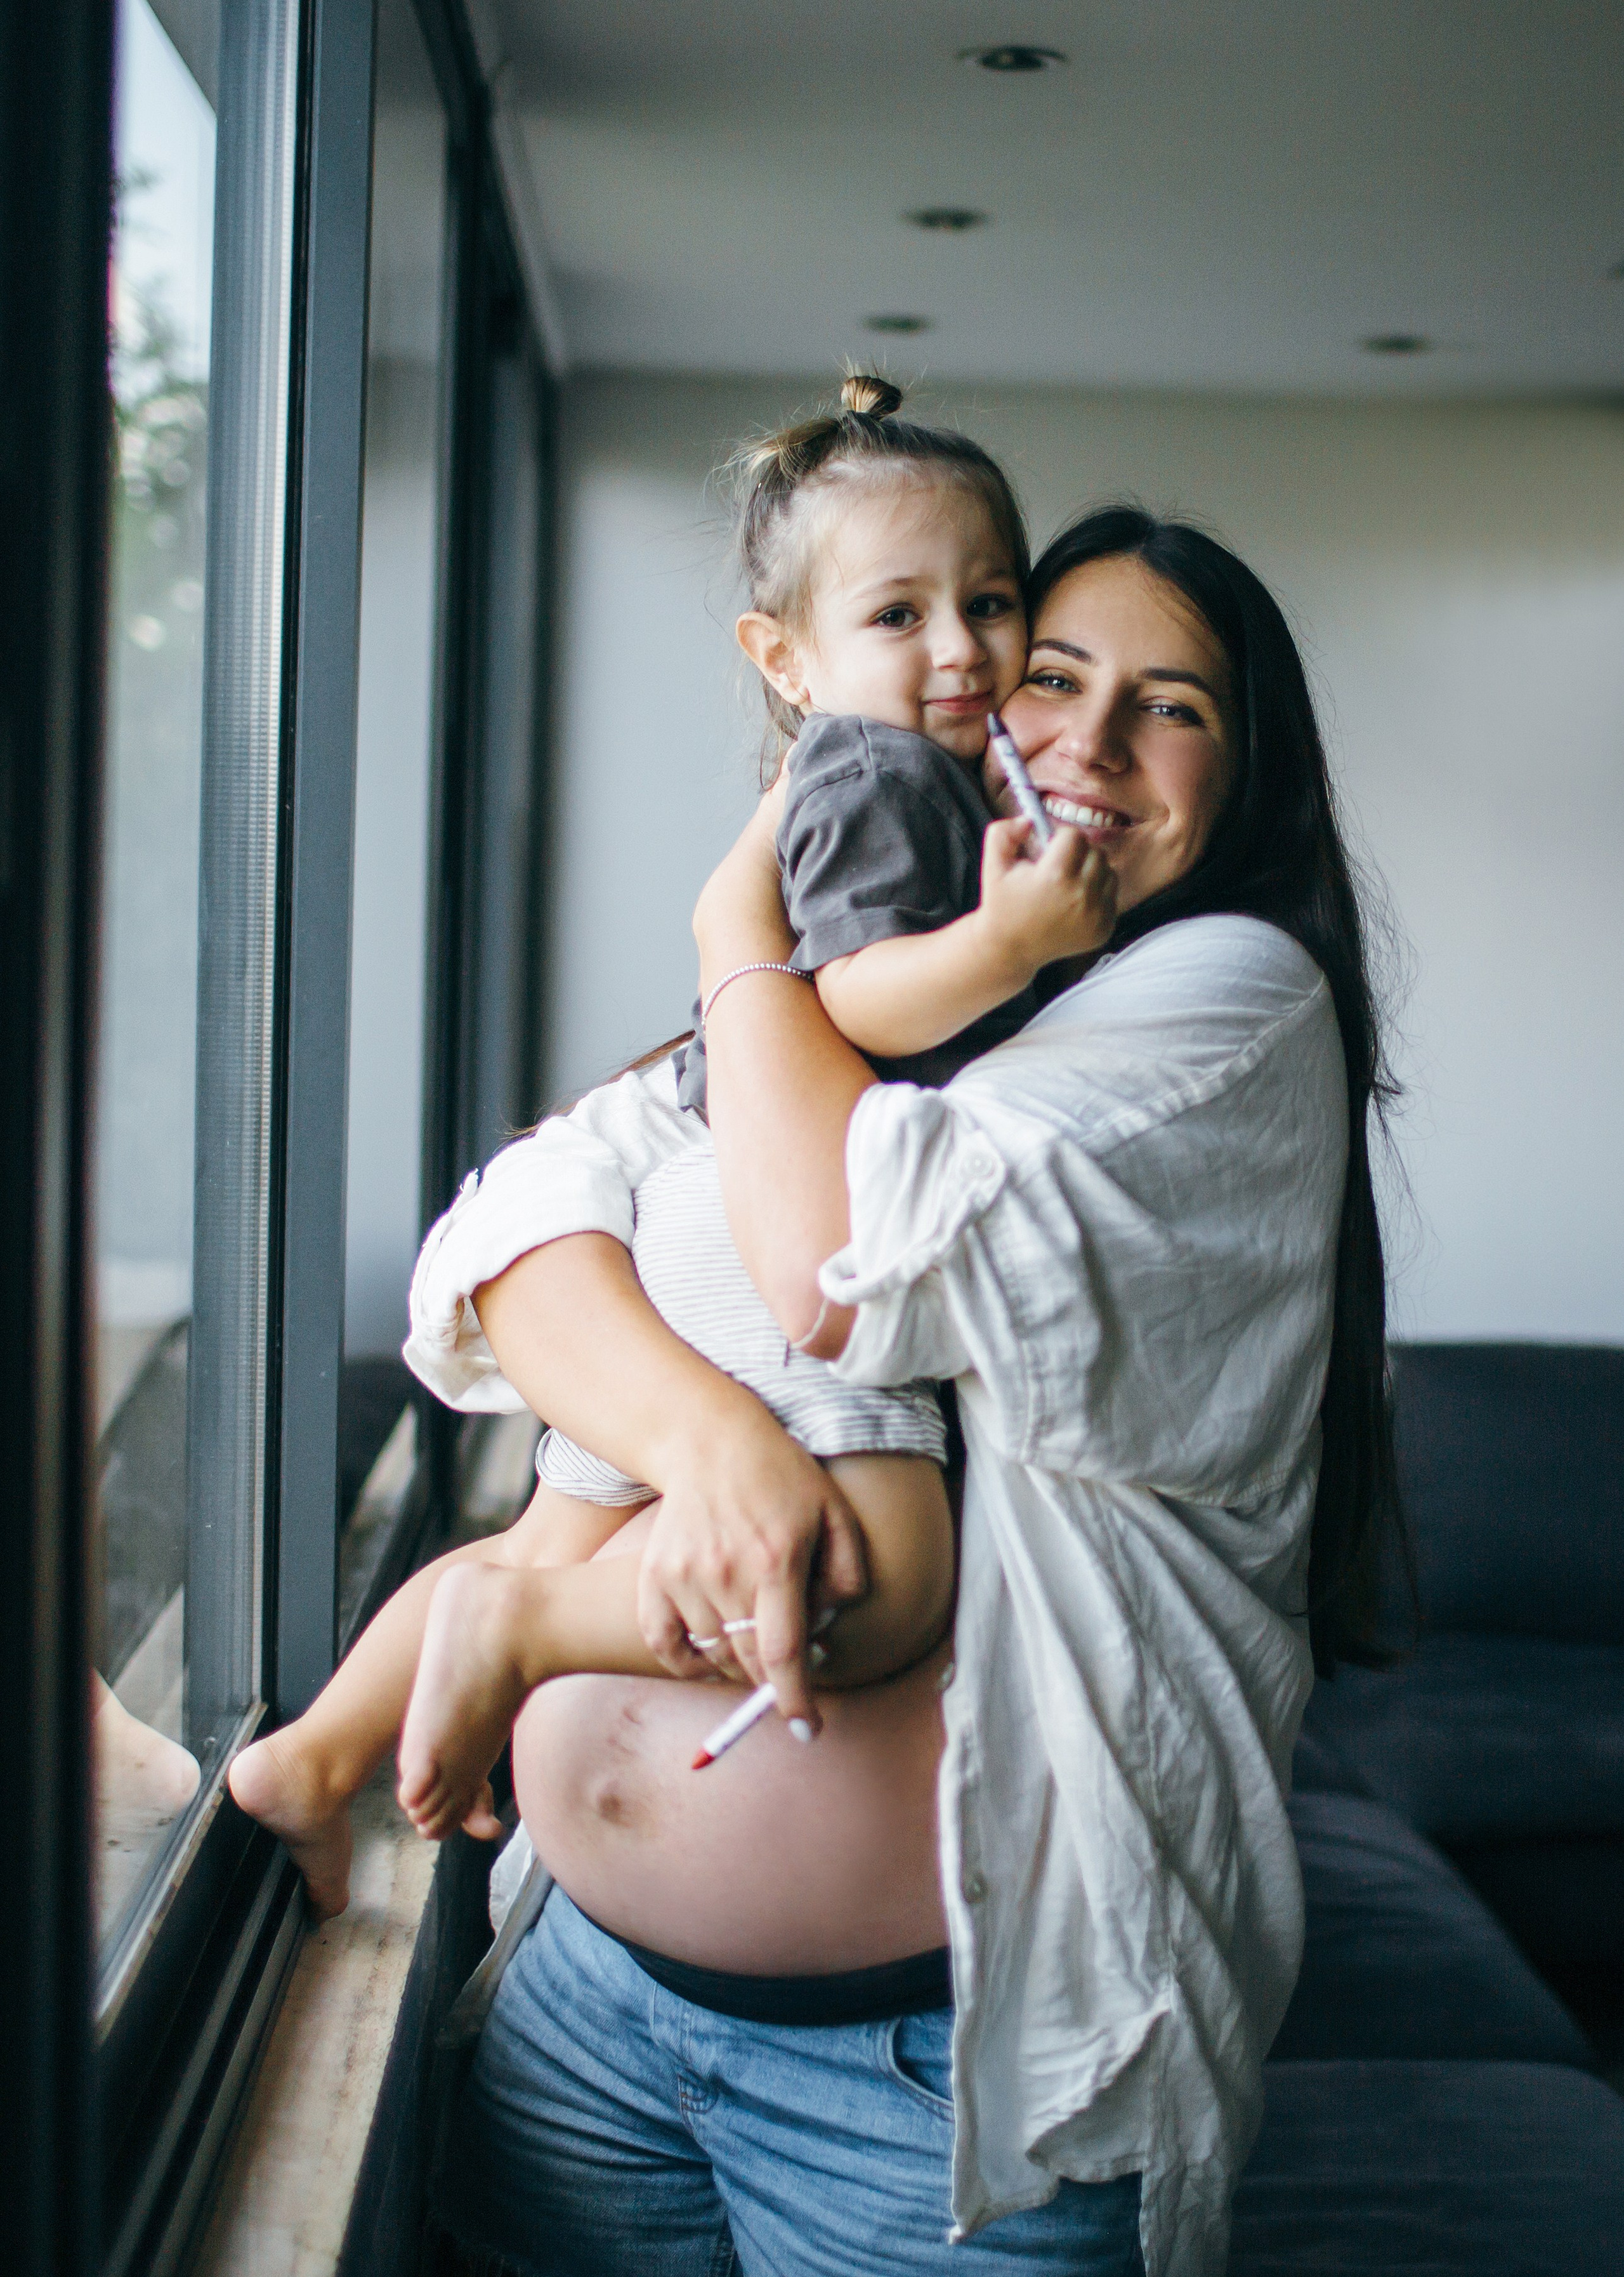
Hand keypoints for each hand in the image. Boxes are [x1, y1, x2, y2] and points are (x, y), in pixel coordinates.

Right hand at [636, 1404, 868, 1730]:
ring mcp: (684, 1576)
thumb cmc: (782, 1478)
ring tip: (753, 1631)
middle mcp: (726, 1575)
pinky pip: (666, 1644)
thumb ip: (847, 1573)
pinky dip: (688, 1660)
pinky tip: (711, 1650)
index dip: (795, 1700)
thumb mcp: (834, 1514)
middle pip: (747, 1663)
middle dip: (773, 1678)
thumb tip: (830, 1627)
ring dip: (738, 1662)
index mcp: (776, 1563)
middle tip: (786, 1659)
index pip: (782, 1655)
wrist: (711, 1443)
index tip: (806, 1729)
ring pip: (713, 1654)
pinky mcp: (654, 1576)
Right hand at [975, 815, 1117, 983]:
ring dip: (1090, 870)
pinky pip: (1112, 894)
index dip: (1059, 838)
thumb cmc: (1002, 903)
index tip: (1048, 851)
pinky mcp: (1105, 928)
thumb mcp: (993, 864)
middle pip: (1095, 851)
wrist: (1011, 948)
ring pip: (1108, 871)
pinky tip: (1075, 900)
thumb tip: (1030, 820)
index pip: (1074, 836)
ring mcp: (1096, 915)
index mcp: (1055, 878)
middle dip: (1077, 853)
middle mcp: (1081, 897)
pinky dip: (1097, 892)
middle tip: (1058, 866)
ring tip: (1067, 882)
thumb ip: (1003, 832)